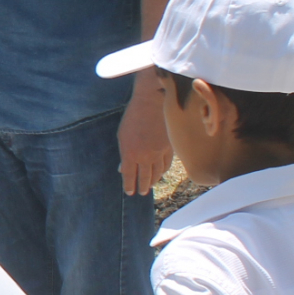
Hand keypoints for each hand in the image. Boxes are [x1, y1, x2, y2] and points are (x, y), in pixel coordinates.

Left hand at [118, 75, 173, 194]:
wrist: (154, 101)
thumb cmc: (134, 116)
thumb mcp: (122, 135)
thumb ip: (124, 153)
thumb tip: (122, 168)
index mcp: (130, 153)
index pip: (129, 175)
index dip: (129, 185)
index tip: (129, 192)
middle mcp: (146, 156)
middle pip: (145, 177)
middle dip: (142, 186)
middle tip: (141, 192)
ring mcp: (159, 152)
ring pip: (157, 172)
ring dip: (153, 180)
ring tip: (150, 185)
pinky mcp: (170, 147)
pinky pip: (167, 164)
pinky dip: (163, 171)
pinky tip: (160, 173)